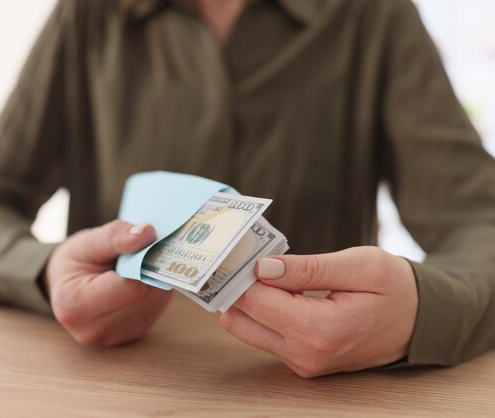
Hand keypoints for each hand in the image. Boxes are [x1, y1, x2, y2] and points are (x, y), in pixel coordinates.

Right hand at [46, 220, 171, 346]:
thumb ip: (115, 237)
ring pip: (152, 303)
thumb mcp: (87, 242)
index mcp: (74, 304)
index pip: (128, 288)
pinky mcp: (129, 337)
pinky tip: (140, 280)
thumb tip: (147, 234)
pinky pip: (154, 311)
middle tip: (144, 252)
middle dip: (148, 270)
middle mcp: (91, 329)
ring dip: (153, 280)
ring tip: (138, 266)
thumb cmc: (74, 261)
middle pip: (142, 297)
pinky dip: (153, 292)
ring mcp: (112, 337)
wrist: (67, 285)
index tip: (148, 244)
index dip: (143, 263)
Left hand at [218, 246, 417, 376]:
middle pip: (239, 318)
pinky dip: (262, 309)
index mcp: (319, 330)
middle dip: (237, 286)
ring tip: (265, 269)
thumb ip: (308, 268)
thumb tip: (262, 268)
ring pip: (246, 328)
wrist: (421, 323)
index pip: (254, 301)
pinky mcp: (301, 360)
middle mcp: (304, 354)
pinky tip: (278, 287)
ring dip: (248, 298)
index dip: (240, 272)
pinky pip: (264, 334)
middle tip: (246, 257)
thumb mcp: (360, 266)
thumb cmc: (395, 290)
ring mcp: (301, 362)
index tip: (236, 248)